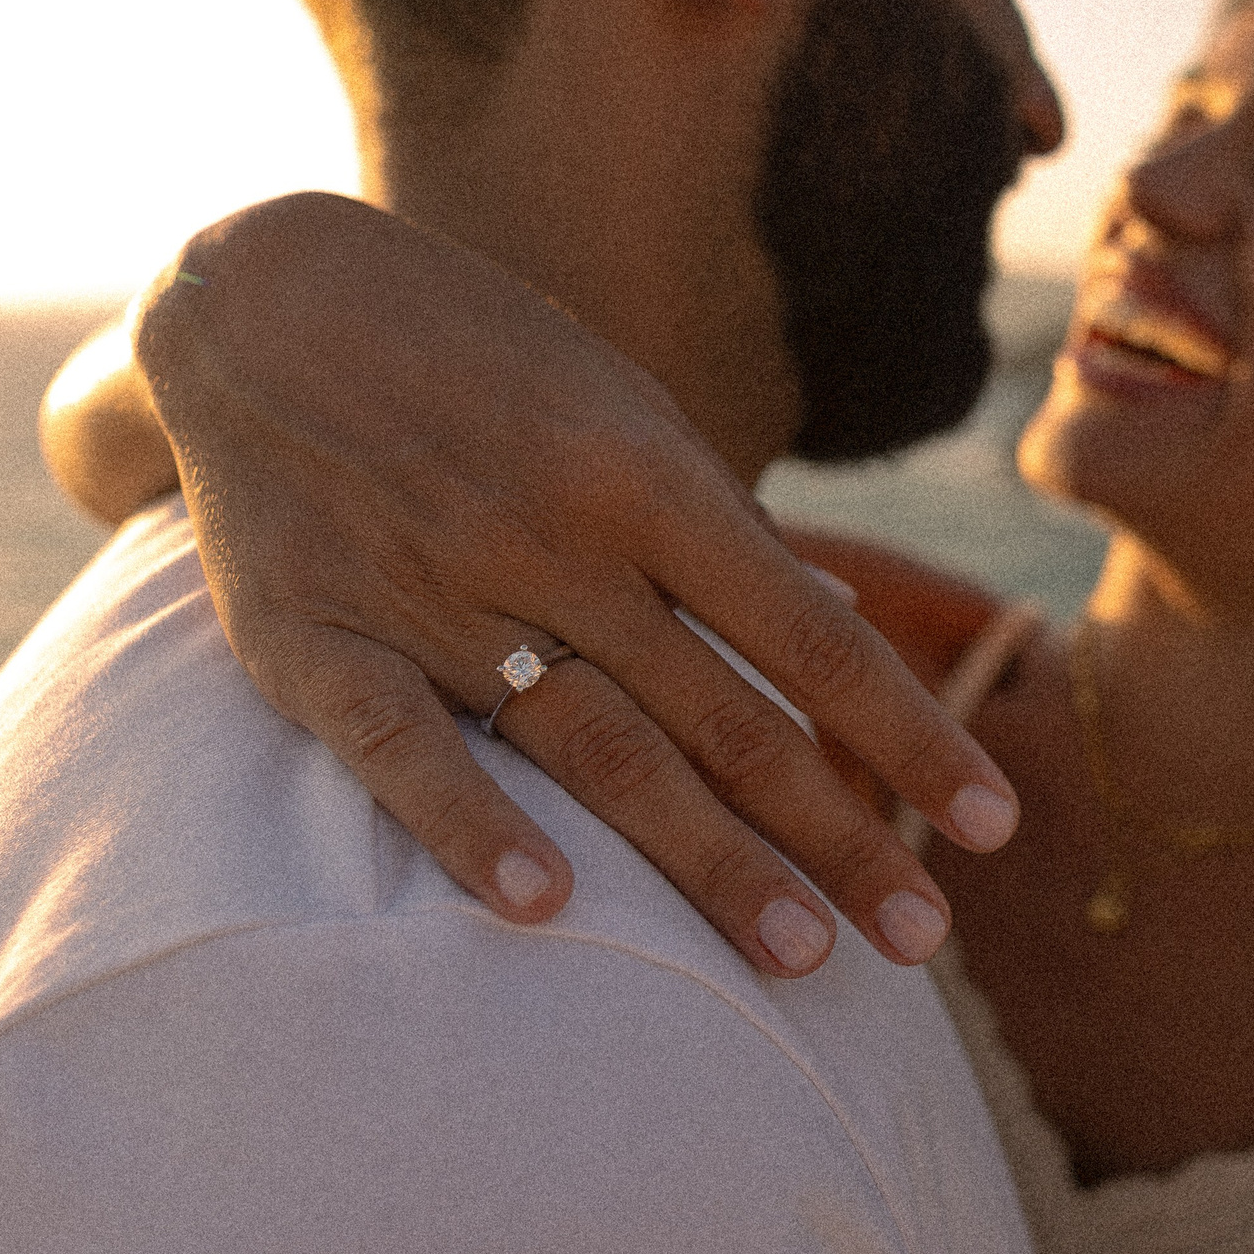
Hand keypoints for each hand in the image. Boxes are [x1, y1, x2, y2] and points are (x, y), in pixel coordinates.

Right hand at [129, 193, 1021, 974]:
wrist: (260, 296)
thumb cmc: (480, 362)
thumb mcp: (616, 406)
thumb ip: (711, 528)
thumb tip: (835, 635)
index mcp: (643, 471)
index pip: (807, 634)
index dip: (907, 734)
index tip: (994, 822)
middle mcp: (553, 537)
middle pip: (722, 714)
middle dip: (835, 833)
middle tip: (919, 941)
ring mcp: (435, 590)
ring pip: (596, 749)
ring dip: (707, 860)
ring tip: (802, 956)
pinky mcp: (315, 636)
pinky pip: (401, 747)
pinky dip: (470, 827)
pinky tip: (543, 907)